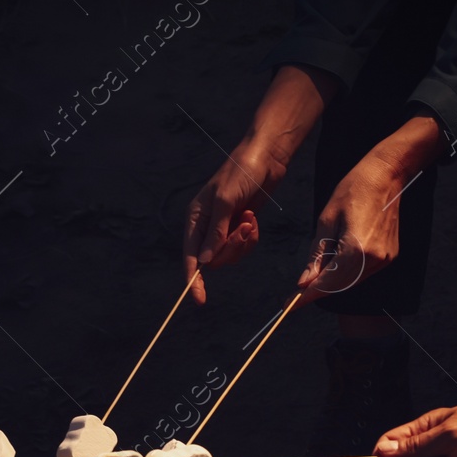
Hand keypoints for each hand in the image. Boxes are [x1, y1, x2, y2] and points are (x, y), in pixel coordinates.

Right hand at [182, 64, 336, 302]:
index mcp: (195, 218)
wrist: (266, 156)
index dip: (193, 280)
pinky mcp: (240, 227)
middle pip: (213, 259)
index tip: (199, 300)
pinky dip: (251, 237)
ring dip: (243, 242)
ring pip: (229, 255)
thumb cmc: (241, 172)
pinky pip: (243, 247)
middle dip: (231, 248)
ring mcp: (223, 227)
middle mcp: (205, 226)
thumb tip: (204, 263)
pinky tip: (253, 219)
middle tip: (244, 227)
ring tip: (250, 219)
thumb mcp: (226, 201)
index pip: (190, 257)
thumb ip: (215, 233)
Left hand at [297, 114, 442, 300]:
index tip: (289, 306)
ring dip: (331, 284)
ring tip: (311, 280)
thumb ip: (317, 255)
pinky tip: (332, 268)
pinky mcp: (390, 256)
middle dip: (317, 292)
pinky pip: (362, 273)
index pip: (327, 283)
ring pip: (351, 282)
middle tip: (294, 297)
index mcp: (356, 249)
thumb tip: (304, 282)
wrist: (385, 175)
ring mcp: (385, 258)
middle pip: (340, 286)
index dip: (307, 297)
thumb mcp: (326, 220)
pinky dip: (345, 274)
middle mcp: (374, 258)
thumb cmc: (353, 190)